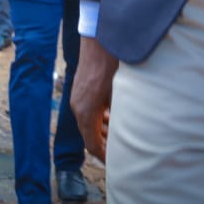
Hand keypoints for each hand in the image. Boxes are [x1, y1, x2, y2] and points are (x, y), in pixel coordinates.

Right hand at [71, 36, 117, 161]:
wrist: (100, 40)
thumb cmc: (113, 65)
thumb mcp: (120, 95)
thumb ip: (119, 118)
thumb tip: (126, 137)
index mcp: (86, 112)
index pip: (92, 145)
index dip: (105, 157)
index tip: (118, 164)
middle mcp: (78, 107)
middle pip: (89, 136)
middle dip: (105, 145)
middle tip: (123, 151)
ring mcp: (77, 98)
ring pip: (88, 124)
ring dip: (103, 131)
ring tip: (120, 134)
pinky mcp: (80, 90)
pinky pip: (88, 112)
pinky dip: (99, 119)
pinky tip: (114, 116)